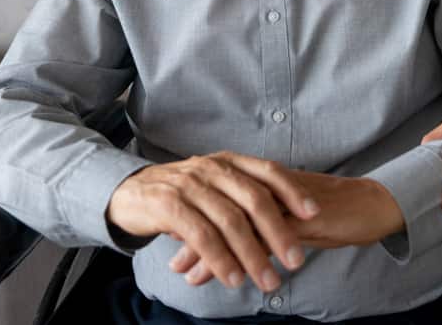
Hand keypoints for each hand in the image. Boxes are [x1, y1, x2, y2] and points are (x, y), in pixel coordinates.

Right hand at [106, 151, 317, 291]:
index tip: (314, 214)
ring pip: (230, 221)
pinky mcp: (170, 206)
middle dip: (279, 232)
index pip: (268, 172)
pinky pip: (202, 236)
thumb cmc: (180, 195)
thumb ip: (241, 197)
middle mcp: (212, 168)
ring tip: (268, 280)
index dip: (293, 191)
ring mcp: (191, 185)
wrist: (128, 193)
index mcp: (228, 161)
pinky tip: (234, 278)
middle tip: (296, 260)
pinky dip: (221, 260)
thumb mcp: (213, 186)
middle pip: (254, 199)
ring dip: (253, 255)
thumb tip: (284, 220)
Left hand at [169, 170, 403, 285]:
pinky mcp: (298, 217)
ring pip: (235, 223)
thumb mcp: (298, 217)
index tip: (176, 238)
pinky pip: (262, 236)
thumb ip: (271, 224)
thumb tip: (245, 242)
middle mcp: (271, 187)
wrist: (376, 205)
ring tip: (187, 273)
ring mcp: (283, 200)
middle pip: (221, 209)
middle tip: (174, 260)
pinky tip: (225, 273)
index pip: (223, 198)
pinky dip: (239, 255)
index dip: (199, 218)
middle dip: (194, 236)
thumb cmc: (340, 211)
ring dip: (209, 249)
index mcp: (269, 182)